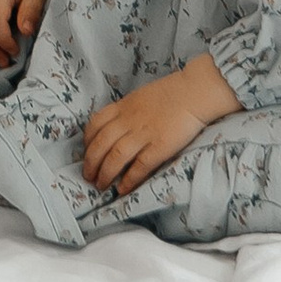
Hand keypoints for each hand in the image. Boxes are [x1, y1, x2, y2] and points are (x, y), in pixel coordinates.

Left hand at [81, 54, 239, 196]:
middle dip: (91, 163)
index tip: (86, 151)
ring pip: (115, 157)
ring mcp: (143, 134)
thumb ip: (127, 110)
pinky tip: (122, 189)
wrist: (195, 92)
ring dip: (105, 174)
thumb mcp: (140, 96)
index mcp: (123, 107)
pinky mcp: (159, 147)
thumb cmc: (171, 92)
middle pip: (101, 144)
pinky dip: (129, 179)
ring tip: (101, 186)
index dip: (87, 141)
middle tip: (88, 176)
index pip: (95, 124)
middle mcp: (128, 121)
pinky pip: (139, 166)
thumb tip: (117, 124)